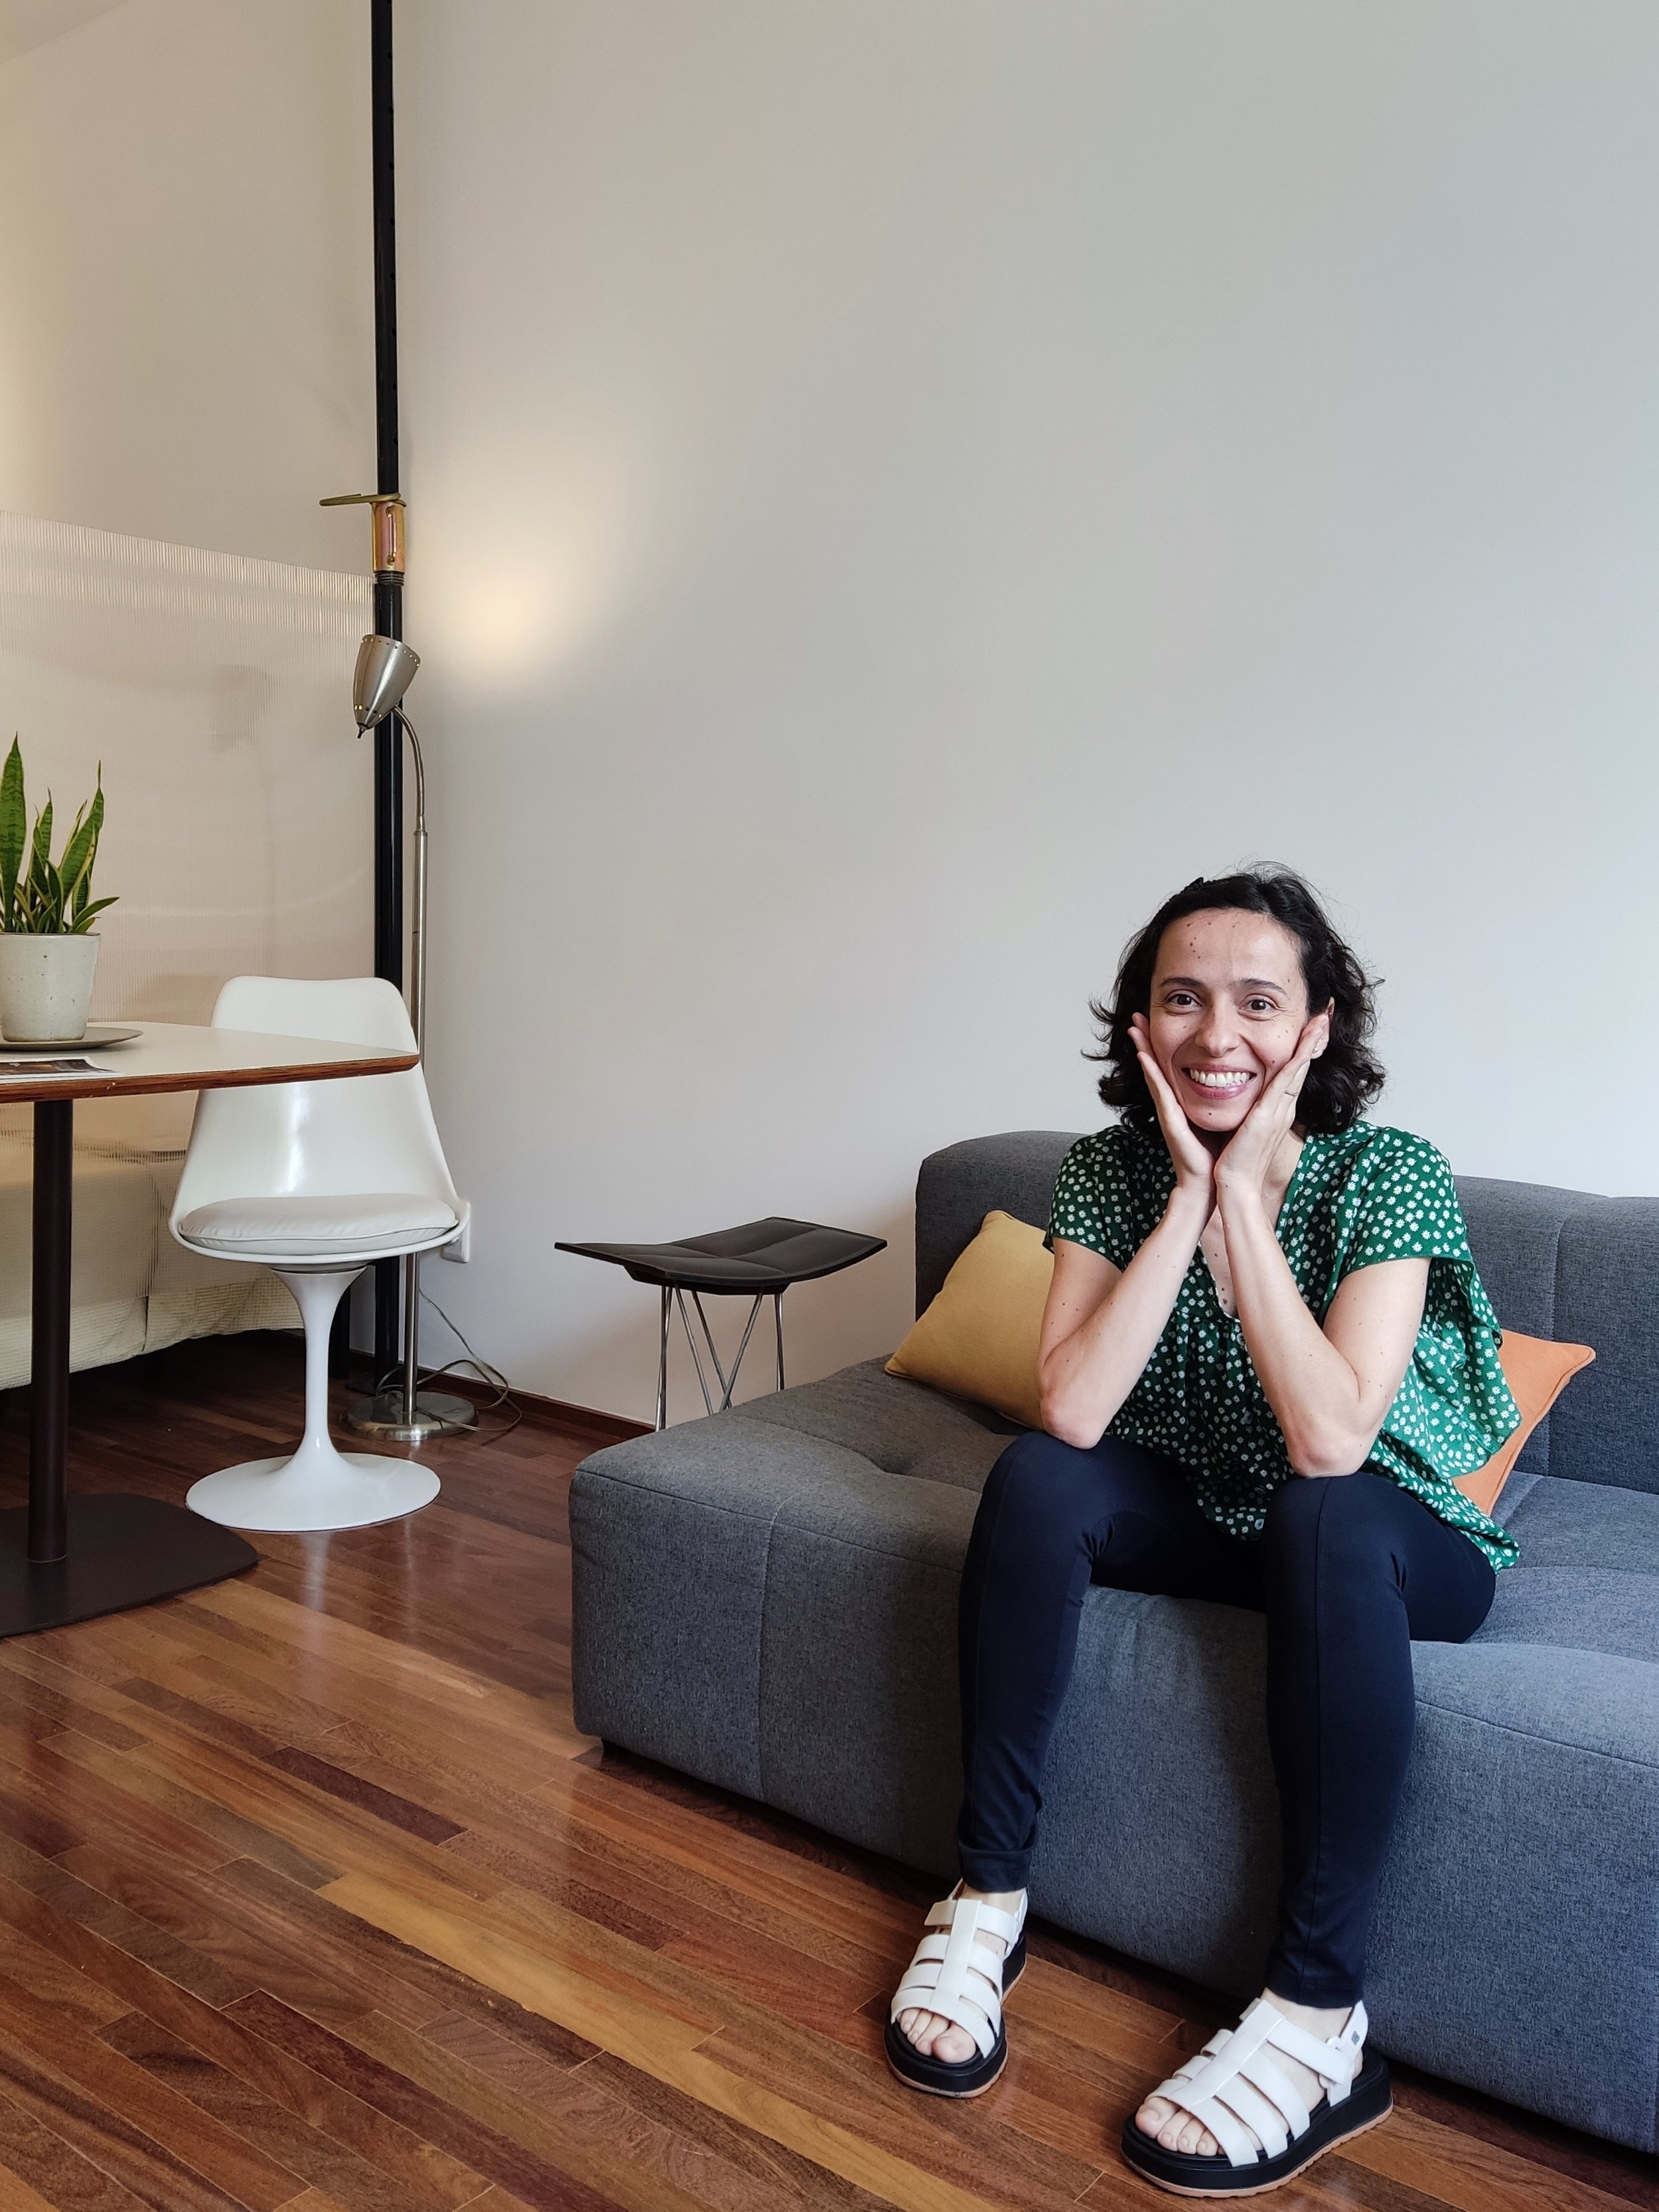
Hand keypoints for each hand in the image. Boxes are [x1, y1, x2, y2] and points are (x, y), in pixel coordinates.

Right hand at [1129, 1013, 1215, 1213]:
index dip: (1165, 1041)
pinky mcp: (1171, 1120)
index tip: (1158, 1018)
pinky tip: (1142, 1054)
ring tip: (1134, 1024)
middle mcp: (1174, 1102)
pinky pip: (1159, 1090)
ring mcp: (1170, 1110)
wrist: (1216, 1182)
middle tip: (1137, 1013)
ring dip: (1142, 1047)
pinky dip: (1150, 1072)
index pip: (1175, 1063)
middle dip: (1147, 1037)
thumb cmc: (1222, 1152)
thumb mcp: (1227, 1115)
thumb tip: (1243, 1077)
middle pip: (1159, 1062)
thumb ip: (1228, 1097)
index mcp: (1187, 1099)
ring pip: (1154, 1071)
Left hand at [1215, 1006, 1331, 1203]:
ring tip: (1322, 1018)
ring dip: (1312, 1041)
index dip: (1304, 1047)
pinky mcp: (1270, 1115)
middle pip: (1302, 1065)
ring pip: (1299, 1068)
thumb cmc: (1234, 1158)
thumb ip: (1247, 1109)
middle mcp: (1283, 1107)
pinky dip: (1298, 1059)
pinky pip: (1287, 1081)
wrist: (1234, 1185)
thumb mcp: (1243, 1125)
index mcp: (1276, 1108)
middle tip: (1327, 1011)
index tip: (1313, 1025)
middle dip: (1315, 1038)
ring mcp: (1280, 1110)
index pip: (1292, 1071)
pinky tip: (1306, 1042)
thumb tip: (1241, 1094)